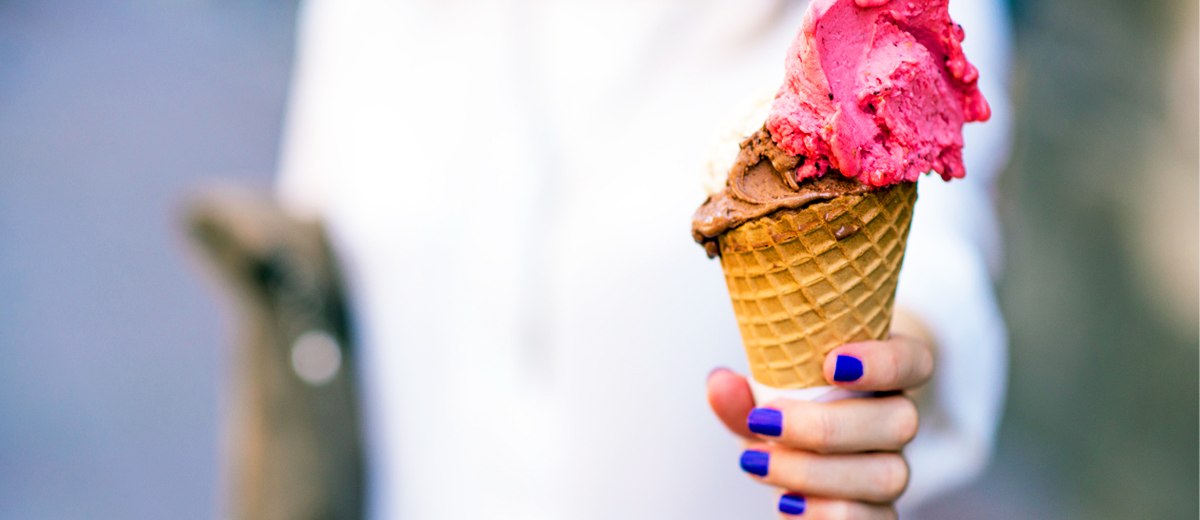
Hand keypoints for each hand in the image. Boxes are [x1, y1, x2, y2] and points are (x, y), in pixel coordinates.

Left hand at [707, 324, 933, 518]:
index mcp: (883, 376)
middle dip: (827, 426)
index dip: (884, 362)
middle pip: (900, 421)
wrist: (796, 456)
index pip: (913, 362)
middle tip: (765, 421)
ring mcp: (892, 469)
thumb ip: (742, 395)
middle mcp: (896, 421)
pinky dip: (826, 514)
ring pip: (887, 475)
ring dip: (815, 472)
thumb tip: (720, 383)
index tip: (831, 363)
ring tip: (758, 463)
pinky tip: (786, 502)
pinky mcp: (879, 512)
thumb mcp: (762, 400)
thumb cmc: (788, 412)